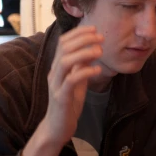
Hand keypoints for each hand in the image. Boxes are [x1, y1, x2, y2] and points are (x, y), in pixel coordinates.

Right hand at [42, 26, 103, 145]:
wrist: (57, 127)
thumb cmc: (69, 101)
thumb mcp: (78, 79)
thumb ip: (82, 65)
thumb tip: (94, 48)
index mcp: (57, 67)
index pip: (63, 42)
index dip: (78, 33)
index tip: (94, 28)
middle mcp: (54, 73)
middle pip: (64, 48)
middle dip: (83, 39)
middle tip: (101, 38)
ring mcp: (55, 85)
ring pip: (65, 62)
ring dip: (84, 53)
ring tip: (100, 51)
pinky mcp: (60, 98)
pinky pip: (70, 81)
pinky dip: (85, 72)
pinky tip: (97, 70)